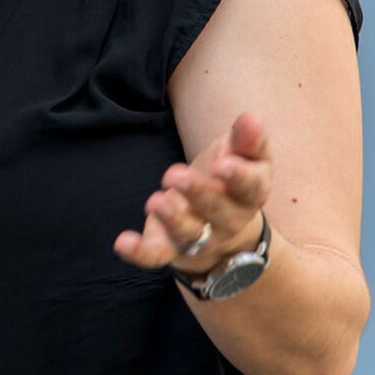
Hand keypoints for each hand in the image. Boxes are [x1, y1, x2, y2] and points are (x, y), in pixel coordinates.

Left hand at [114, 110, 270, 272]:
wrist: (219, 225)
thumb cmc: (228, 179)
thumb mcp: (242, 156)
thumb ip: (246, 139)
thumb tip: (250, 118)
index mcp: (250, 195)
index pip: (251, 188)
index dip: (239, 177)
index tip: (223, 165)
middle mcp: (228, 221)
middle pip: (218, 213)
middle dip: (199, 194)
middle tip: (176, 175)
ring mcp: (199, 238)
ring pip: (189, 234)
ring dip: (172, 219)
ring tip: (156, 202)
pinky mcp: (170, 248)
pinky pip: (156, 256)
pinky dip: (139, 252)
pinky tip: (123, 243)